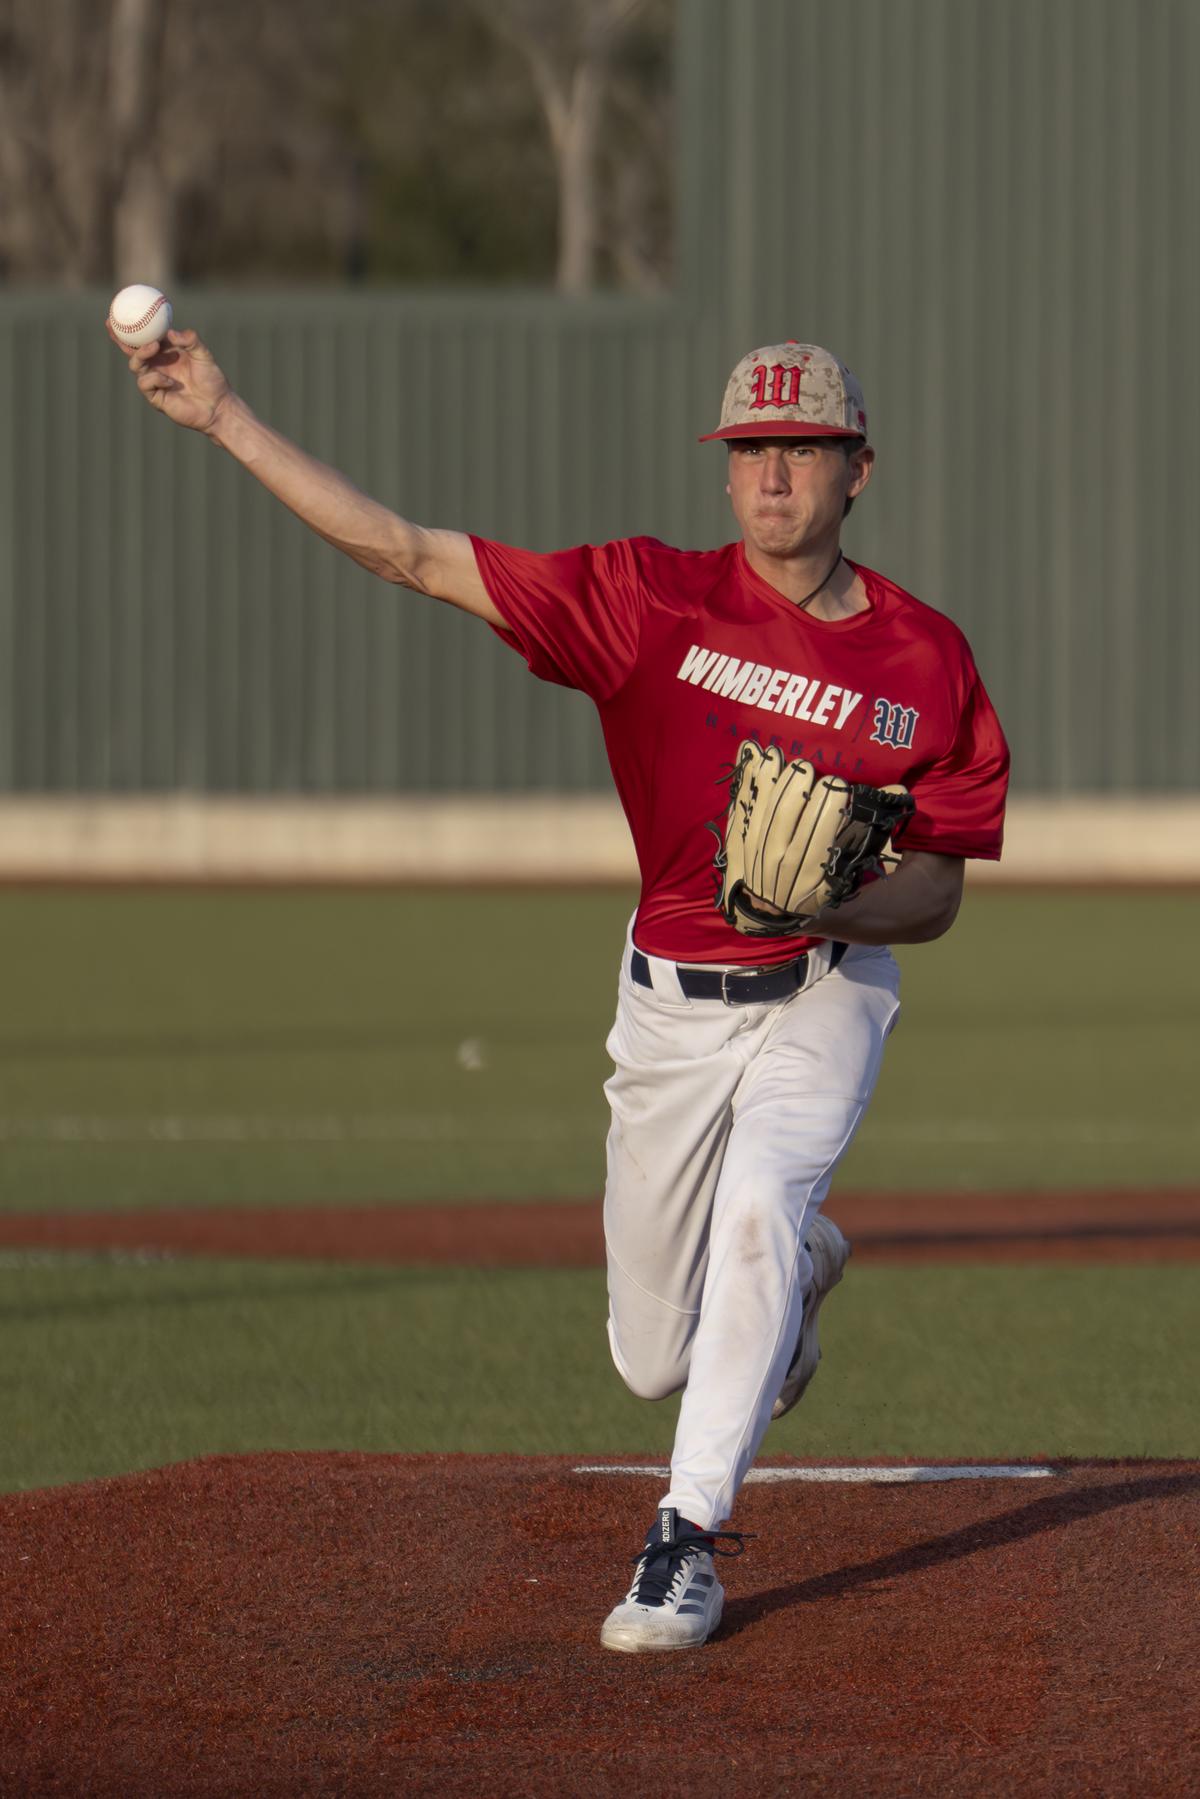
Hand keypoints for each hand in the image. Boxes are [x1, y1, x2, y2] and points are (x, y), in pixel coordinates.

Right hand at [107, 322, 232, 435]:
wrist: (218, 406)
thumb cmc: (212, 379)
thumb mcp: (203, 355)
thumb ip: (191, 340)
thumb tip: (171, 332)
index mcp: (165, 353)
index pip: (145, 338)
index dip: (131, 327)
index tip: (120, 312)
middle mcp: (157, 365)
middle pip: (132, 351)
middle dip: (120, 338)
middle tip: (113, 325)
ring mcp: (155, 381)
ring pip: (135, 365)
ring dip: (141, 353)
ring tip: (154, 346)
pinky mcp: (155, 397)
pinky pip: (145, 383)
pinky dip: (155, 378)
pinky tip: (170, 381)